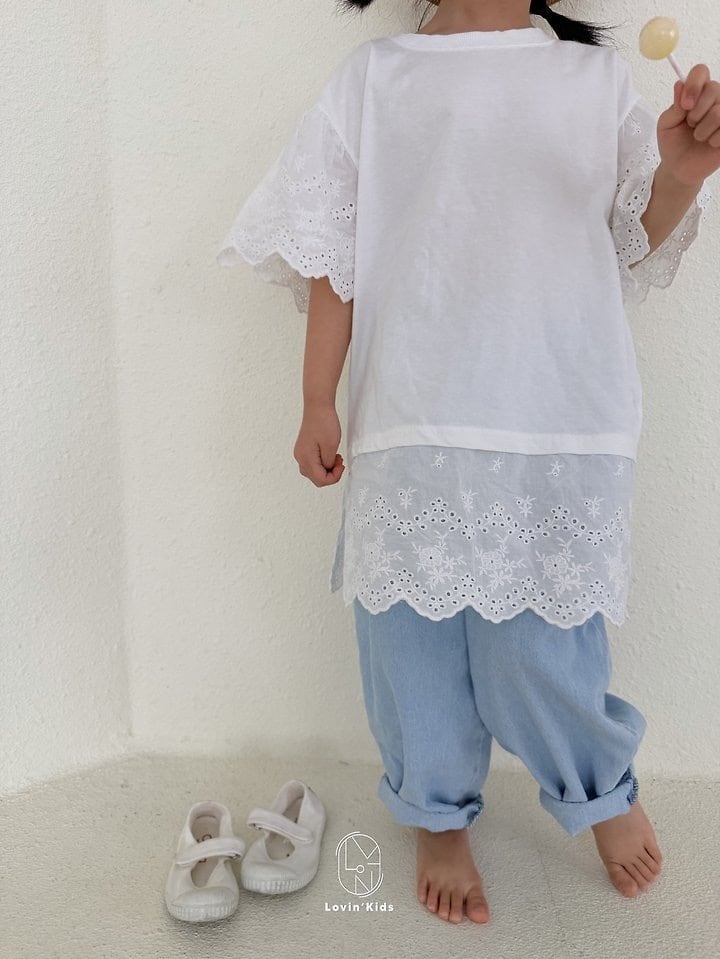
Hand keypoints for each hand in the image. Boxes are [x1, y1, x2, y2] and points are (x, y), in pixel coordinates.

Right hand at [293, 404, 344, 486]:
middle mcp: (300, 457)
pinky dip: (322, 463)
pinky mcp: (304, 448)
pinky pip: (312, 463)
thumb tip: (327, 470)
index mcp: (306, 458)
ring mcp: (300, 453)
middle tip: (339, 461)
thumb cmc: (324, 422)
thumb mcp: (331, 446)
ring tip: (335, 457)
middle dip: (330, 474)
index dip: (334, 477)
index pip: (320, 480)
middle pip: (316, 478)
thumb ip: (328, 463)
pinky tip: (329, 454)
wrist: (318, 406)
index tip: (341, 466)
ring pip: (314, 472)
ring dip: (326, 469)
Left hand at [657, 63, 719, 186]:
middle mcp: (714, 99)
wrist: (679, 168)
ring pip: (719, 112)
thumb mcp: (666, 124)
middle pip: (714, 89)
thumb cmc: (673, 143)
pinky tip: (710, 143)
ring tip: (698, 136)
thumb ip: (675, 106)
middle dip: (696, 112)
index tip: (685, 105)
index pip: (701, 71)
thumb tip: (680, 85)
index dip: (694, 85)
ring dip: (703, 129)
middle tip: (690, 124)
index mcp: (697, 93)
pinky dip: (713, 139)